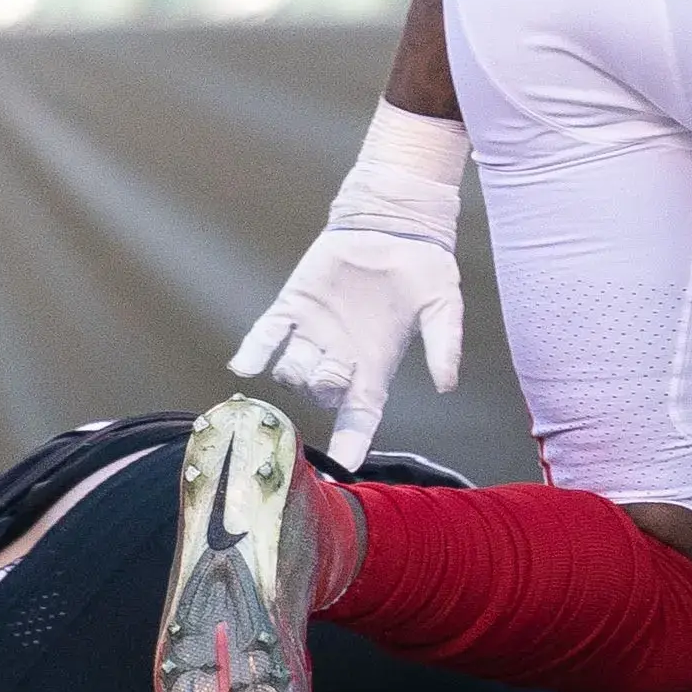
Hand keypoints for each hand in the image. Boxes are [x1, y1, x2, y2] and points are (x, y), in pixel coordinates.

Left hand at [232, 227, 462, 470]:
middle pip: (318, 394)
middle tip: (338, 365)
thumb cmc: (424, 266)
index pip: (360, 416)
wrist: (396, 223)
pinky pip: (266, 336)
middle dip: (324, 387)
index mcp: (374, 365)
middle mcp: (340, 356)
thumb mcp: (443, 306)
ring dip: (295, 368)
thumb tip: (447, 384)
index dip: (352, 444)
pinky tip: (244, 363)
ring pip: (290, 370)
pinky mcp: (293, 306)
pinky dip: (254, 351)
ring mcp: (313, 333)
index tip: (344, 469)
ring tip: (311, 346)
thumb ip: (443, 345)